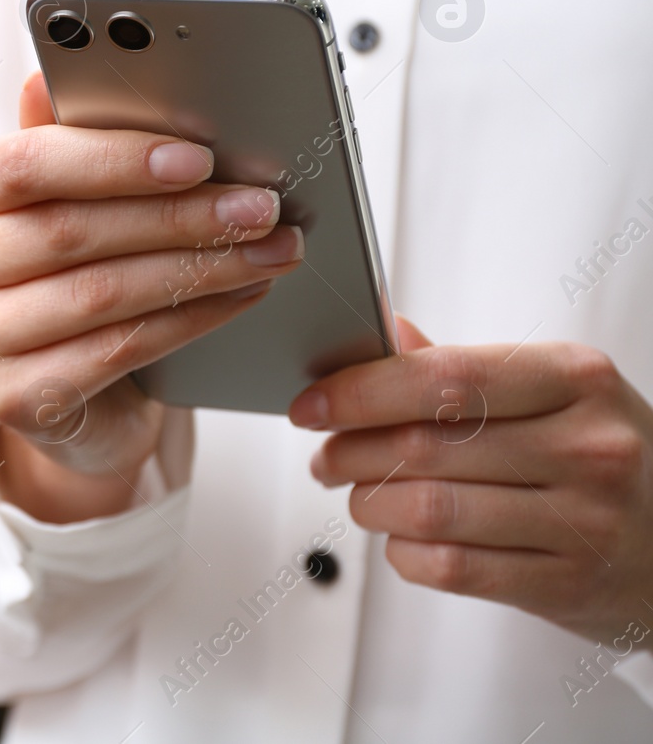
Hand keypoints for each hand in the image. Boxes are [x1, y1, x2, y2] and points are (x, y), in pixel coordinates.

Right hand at [0, 74, 305, 522]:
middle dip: (179, 216)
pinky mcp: (15, 400)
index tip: (197, 157)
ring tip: (268, 250)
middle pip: (71, 232)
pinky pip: (119, 351)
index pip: (23, 165)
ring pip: (102, 294)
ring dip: (200, 269)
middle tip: (260, 206)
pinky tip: (237, 297)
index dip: (113, 158)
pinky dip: (190, 321)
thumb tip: (57, 67)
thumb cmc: (69, 275)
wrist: (72, 393)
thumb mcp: (64, 200)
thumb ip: (64, 139)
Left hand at [298, 317, 652, 642]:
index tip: (312, 404)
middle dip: (350, 451)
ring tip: (359, 494)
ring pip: (429, 509)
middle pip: (425, 446)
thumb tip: (383, 330)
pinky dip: (404, 552)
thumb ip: (462, 367)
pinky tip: (401, 537)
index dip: (361, 391)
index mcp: (577, 380)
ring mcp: (584, 521)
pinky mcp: (567, 584)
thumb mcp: (555, 393)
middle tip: (325, 455)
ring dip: (370, 503)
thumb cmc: (601, 454)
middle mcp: (587, 447)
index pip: (444, 378)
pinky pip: (451, 567)